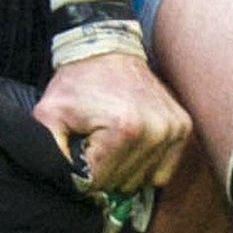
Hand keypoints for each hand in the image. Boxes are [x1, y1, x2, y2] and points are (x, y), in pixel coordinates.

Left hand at [33, 52, 191, 192]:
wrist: (107, 49)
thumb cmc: (76, 82)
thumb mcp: (49, 114)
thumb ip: (50, 152)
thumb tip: (65, 184)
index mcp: (124, 129)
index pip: (99, 181)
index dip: (82, 173)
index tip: (77, 151)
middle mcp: (155, 131)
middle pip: (122, 183)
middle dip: (103, 171)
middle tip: (93, 145)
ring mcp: (173, 130)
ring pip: (142, 181)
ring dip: (124, 169)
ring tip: (110, 143)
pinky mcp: (183, 128)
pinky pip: (163, 172)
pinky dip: (144, 166)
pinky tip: (130, 146)